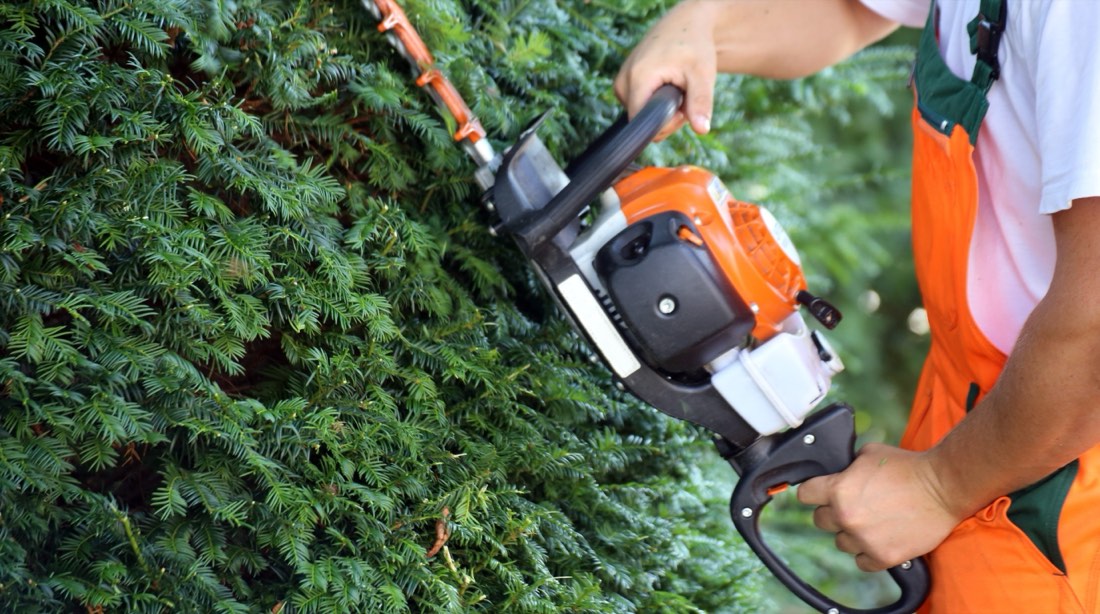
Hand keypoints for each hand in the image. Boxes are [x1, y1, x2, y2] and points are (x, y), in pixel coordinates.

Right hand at [613, 1, 719, 138]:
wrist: (684, 25)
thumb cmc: (694, 47)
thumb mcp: (702, 74)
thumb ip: (700, 102)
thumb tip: (702, 130)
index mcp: (638, 79)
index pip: (642, 122)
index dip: (665, 124)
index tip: (683, 109)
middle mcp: (623, 82)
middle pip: (642, 121)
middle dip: (667, 118)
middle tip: (684, 96)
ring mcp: (620, 83)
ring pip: (641, 115)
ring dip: (662, 111)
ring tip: (676, 87)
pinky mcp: (623, 84)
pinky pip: (638, 106)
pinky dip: (655, 103)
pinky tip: (666, 87)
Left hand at [797, 443, 963, 571]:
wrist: (943, 487)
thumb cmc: (909, 467)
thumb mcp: (869, 454)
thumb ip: (847, 466)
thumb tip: (836, 472)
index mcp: (839, 490)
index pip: (804, 494)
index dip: (812, 491)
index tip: (818, 493)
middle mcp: (846, 516)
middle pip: (820, 520)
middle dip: (833, 512)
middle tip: (853, 505)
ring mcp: (864, 539)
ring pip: (840, 542)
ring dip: (851, 533)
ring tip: (872, 521)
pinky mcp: (883, 557)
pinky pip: (861, 562)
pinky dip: (868, 553)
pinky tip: (880, 539)